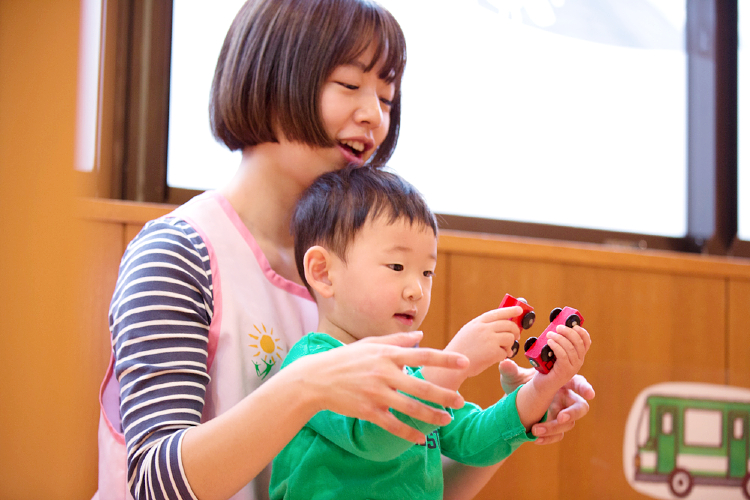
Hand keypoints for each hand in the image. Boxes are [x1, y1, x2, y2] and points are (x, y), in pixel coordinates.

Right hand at [303, 331, 468, 442]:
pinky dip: (407, 433)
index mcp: (387, 354)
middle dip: (444, 395)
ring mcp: (376, 393)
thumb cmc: (346, 358)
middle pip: (421, 386)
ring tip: (446, 420)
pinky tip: (420, 439)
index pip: (423, 355)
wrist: (317, 378)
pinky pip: (392, 425)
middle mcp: (384, 373)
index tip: (465, 363)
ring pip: (410, 408)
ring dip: (431, 416)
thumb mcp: (370, 343)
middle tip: (460, 401)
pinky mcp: (368, 410)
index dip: (445, 360)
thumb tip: (420, 335)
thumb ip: (397, 340)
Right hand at [446, 306, 522, 377]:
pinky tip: (496, 358)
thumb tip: (502, 324)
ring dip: (509, 346)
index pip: (498, 312)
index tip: (520, 309)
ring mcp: (489, 339)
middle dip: (515, 331)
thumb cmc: (461, 351)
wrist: (452, 366)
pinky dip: (504, 356)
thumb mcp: (468, 332)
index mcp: (477, 323)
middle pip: (508, 324)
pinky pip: (506, 352)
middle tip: (516, 336)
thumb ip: (482, 327)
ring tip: (503, 351)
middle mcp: (484, 328)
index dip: (510, 310)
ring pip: (510, 338)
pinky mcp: (493, 352)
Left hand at [499, 359, 594, 444]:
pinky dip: (548, 438)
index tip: (590, 394)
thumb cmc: (519, 385)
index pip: (578, 382)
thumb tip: (504, 363)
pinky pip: (558, 435)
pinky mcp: (555, 427)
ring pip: (568, 424)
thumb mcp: (513, 377)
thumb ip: (510, 371)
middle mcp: (565, 398)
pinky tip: (535, 438)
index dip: (585, 388)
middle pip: (580, 406)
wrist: (512, 404)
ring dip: (553, 428)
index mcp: (561, 381)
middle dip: (573, 413)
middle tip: (561, 417)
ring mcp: (562, 413)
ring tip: (535, 429)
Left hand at [542, 324, 590, 385]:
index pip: (586, 342)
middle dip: (568, 332)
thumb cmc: (548, 366)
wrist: (542, 384)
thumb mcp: (556, 352)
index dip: (582, 332)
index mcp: (578, 356)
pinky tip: (550, 342)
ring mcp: (572, 368)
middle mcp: (578, 362)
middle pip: (578, 343)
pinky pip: (563, 355)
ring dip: (559, 338)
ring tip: (549, 334)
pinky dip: (556, 346)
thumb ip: (559, 342)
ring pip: (570, 348)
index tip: (574, 325)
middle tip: (557, 327)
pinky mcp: (564, 372)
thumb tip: (557, 327)